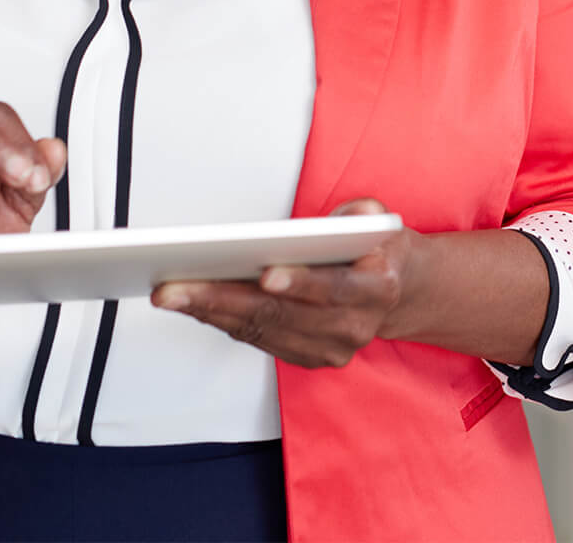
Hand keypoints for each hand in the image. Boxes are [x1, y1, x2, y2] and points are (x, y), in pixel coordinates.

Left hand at [152, 199, 419, 368]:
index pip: (333, 288)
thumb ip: (360, 214)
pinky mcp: (311, 358)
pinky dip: (224, 322)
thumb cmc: (378, 249)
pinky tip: (196, 305)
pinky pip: (260, 340)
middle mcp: (354, 326)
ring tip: (173, 293)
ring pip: (263, 331)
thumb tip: (329, 223)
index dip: (300, 282)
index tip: (265, 275)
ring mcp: (332, 348)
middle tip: (176, 288)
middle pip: (281, 315)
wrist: (399, 291)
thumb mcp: (379, 218)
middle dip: (223, 300)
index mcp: (377, 289)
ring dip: (212, 312)